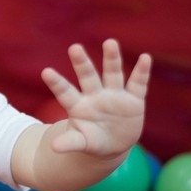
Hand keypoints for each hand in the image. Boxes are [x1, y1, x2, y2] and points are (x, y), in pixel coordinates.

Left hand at [41, 39, 150, 157]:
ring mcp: (114, 95)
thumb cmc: (91, 140)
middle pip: (88, 77)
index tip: (45, 72)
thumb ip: (70, 142)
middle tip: (74, 48)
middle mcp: (95, 95)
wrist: (113, 143)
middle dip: (82, 63)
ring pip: (112, 74)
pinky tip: (145, 58)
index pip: (65, 92)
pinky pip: (138, 84)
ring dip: (111, 59)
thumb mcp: (81, 142)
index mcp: (79, 106)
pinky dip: (142, 72)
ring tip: (109, 43)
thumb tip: (54, 147)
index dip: (57, 83)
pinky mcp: (133, 99)